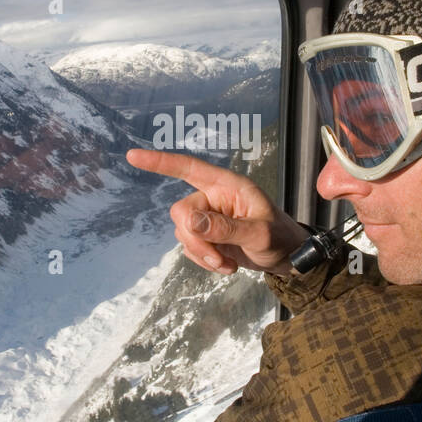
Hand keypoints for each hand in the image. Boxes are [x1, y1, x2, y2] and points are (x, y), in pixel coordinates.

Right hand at [126, 148, 309, 275]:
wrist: (288, 258)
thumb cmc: (280, 237)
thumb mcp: (258, 234)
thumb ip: (225, 228)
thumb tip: (190, 223)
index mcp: (227, 185)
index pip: (189, 168)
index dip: (160, 162)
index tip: (132, 156)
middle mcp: (213, 197)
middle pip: (181, 213)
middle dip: (196, 241)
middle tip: (219, 260)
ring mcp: (208, 218)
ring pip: (184, 234)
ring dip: (202, 255)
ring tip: (229, 265)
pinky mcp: (207, 237)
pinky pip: (190, 247)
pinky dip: (204, 261)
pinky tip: (227, 265)